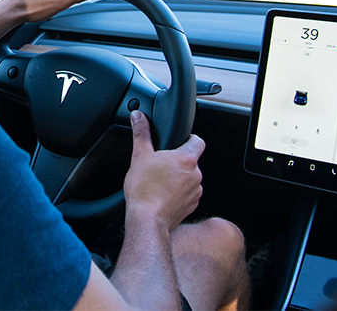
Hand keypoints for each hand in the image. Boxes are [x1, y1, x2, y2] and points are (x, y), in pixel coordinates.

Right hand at [123, 111, 204, 232]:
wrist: (147, 220)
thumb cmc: (144, 189)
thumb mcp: (139, 155)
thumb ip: (141, 133)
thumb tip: (139, 116)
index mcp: (186, 158)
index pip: (198, 140)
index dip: (189, 138)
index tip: (179, 141)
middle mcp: (196, 174)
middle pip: (192, 161)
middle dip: (178, 161)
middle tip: (161, 164)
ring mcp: (196, 191)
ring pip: (190, 178)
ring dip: (179, 178)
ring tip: (160, 181)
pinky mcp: (192, 205)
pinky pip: (188, 194)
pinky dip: (178, 193)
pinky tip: (163, 195)